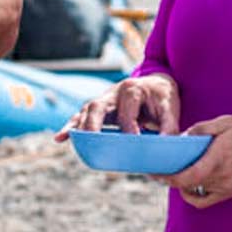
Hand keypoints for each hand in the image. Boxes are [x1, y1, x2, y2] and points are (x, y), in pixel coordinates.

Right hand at [54, 73, 179, 141]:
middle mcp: (114, 92)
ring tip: (69, 140)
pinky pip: (81, 117)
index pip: (126, 111)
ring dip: (77, 126)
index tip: (132, 144)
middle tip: (92, 141)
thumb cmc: (163, 98)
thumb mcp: (171, 108)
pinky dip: (70, 127)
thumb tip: (165, 147)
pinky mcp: (98, 109)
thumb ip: (169, 127)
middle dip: (93, 124)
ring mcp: (103, 100)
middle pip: (97, 105)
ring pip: (86, 111)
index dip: (129, 129)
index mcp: (133, 89)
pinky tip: (60, 138)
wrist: (156, 85)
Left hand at [161, 115, 231, 207]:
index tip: (154, 172)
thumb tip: (183, 136)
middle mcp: (219, 178)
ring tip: (173, 173)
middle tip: (158, 169)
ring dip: (180, 184)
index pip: (184, 177)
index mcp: (216, 160)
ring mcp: (225, 187)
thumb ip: (202, 129)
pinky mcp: (231, 192)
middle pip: (185, 185)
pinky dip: (193, 195)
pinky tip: (189, 185)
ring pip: (193, 192)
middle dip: (169, 177)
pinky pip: (205, 200)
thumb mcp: (226, 123)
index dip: (165, 177)